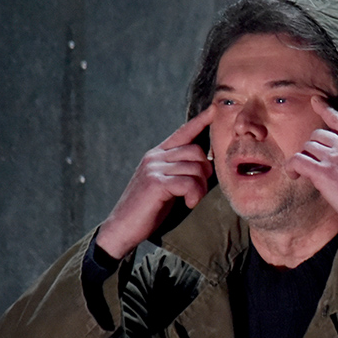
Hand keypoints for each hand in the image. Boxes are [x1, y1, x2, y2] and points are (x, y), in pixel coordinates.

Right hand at [95, 106, 215, 258]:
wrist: (122, 228)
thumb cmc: (148, 208)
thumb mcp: (164, 183)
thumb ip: (179, 169)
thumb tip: (204, 163)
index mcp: (158, 154)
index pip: (183, 132)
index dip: (200, 121)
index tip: (215, 109)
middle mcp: (155, 156)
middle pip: (196, 151)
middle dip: (206, 171)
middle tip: (200, 190)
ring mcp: (154, 168)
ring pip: (195, 167)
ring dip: (201, 187)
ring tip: (192, 199)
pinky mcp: (155, 182)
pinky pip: (189, 182)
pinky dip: (194, 194)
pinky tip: (188, 204)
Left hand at [286, 97, 337, 237]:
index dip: (325, 109)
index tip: (316, 101)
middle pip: (317, 135)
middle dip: (311, 149)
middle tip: (311, 164)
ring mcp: (334, 157)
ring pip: (306, 147)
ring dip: (302, 159)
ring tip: (301, 173)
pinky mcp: (323, 172)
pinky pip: (298, 160)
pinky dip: (292, 167)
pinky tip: (294, 175)